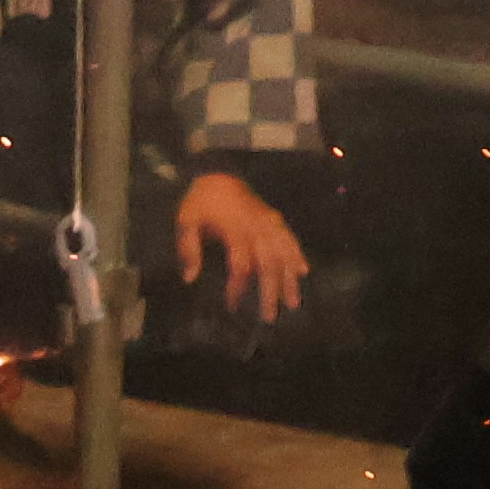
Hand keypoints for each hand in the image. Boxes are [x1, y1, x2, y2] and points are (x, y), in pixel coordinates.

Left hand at [175, 168, 307, 323]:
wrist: (218, 171)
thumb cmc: (201, 200)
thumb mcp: (186, 220)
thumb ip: (188, 249)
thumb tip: (190, 278)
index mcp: (233, 230)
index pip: (240, 265)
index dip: (237, 288)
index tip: (232, 306)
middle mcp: (255, 228)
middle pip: (267, 263)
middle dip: (270, 291)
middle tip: (269, 317)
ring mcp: (268, 222)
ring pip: (284, 253)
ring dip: (289, 278)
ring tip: (293, 302)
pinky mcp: (273, 218)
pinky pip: (290, 237)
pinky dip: (298, 254)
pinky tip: (303, 270)